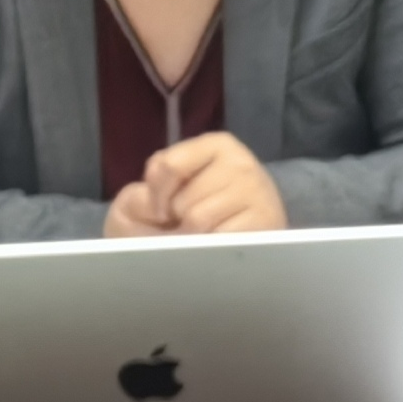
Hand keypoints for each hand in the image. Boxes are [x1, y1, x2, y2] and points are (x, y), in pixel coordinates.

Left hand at [98, 133, 287, 238]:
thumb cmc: (188, 218)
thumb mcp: (153, 199)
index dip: (155, 196)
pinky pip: (218, 240)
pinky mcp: (265, 224)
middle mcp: (241, 162)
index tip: (159, 212)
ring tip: (201, 235)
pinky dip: (209, 249)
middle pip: (183, 199)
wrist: (238, 256)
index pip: (168, 166)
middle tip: (186, 225)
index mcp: (216, 145)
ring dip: (190, 236)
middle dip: (177, 219)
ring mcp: (257, 193)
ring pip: (198, 220)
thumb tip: (148, 206)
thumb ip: (137, 195)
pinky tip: (217, 246)